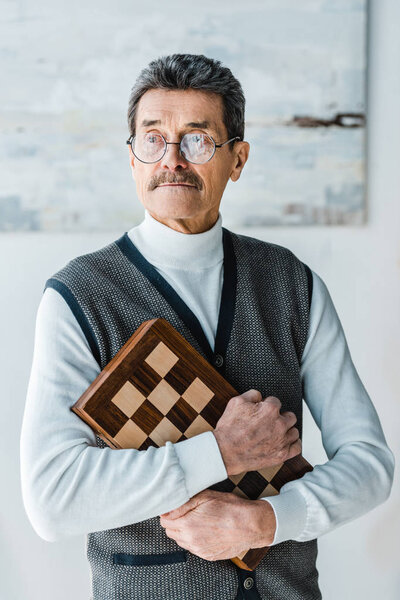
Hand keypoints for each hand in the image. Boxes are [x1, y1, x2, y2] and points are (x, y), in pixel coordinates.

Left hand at [159, 489, 275, 560]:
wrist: (251, 525)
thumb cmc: (230, 507)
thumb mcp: (205, 497)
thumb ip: (182, 504)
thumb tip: (165, 511)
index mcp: (187, 524)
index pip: (164, 521)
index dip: (169, 512)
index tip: (176, 508)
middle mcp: (191, 540)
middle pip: (170, 532)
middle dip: (174, 522)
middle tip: (186, 512)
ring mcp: (199, 550)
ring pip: (181, 541)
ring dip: (183, 531)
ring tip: (197, 520)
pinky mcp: (208, 556)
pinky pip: (193, 548)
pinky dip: (194, 539)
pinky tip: (205, 530)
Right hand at [213, 390, 300, 475]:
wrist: (225, 452)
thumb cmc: (229, 429)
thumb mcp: (236, 403)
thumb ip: (252, 394)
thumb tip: (260, 395)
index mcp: (270, 410)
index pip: (276, 402)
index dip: (267, 405)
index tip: (262, 411)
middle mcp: (279, 424)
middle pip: (290, 416)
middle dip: (280, 417)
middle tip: (269, 422)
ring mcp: (282, 441)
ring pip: (294, 432)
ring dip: (287, 431)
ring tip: (277, 433)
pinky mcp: (281, 455)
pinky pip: (297, 447)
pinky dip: (292, 444)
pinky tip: (285, 442)